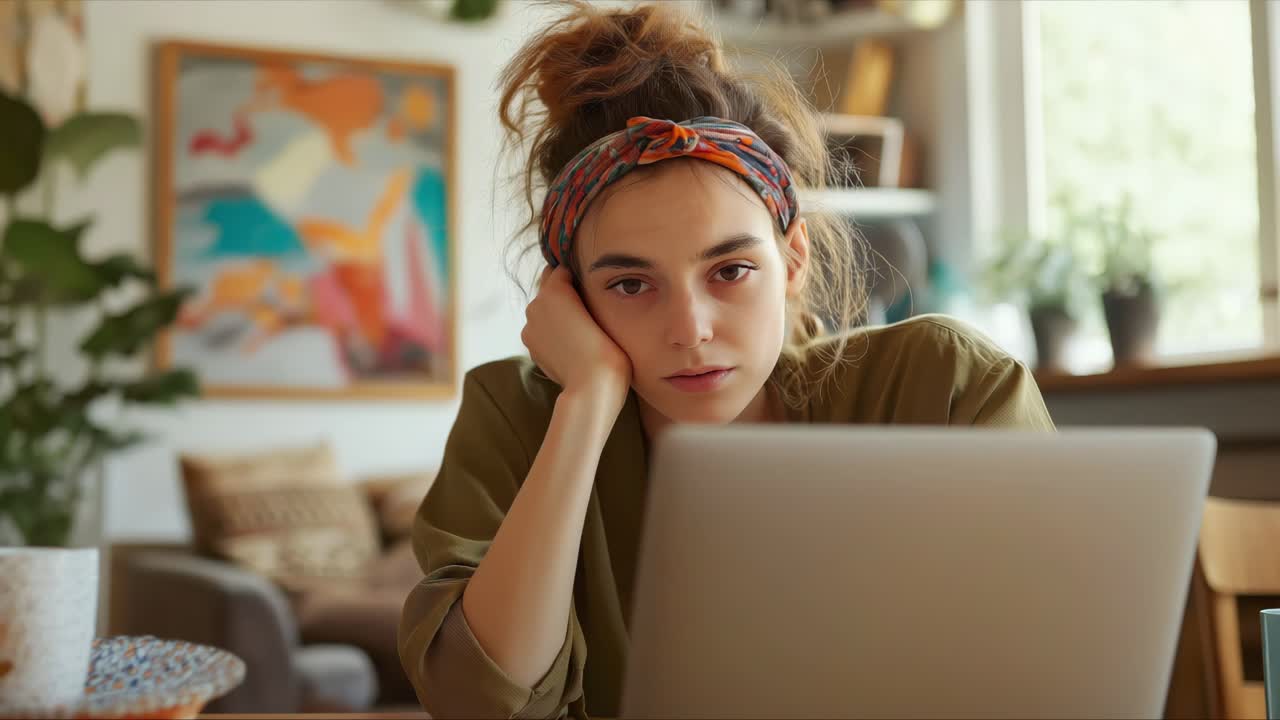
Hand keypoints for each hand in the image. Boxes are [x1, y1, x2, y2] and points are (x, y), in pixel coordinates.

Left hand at [522, 266, 632, 407]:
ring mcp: (530, 326)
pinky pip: (541, 329)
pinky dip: (552, 332)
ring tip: (580, 328)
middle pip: (548, 287)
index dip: (578, 276)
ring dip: (557, 314)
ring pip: (543, 309)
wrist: (591, 386)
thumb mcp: (604, 308)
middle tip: (587, 306)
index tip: (591, 285)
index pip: (562, 269)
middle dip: (563, 293)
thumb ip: (586, 291)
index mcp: (554, 289)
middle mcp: (536, 303)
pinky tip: (570, 343)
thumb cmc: (608, 347)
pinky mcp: (530, 345)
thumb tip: (578, 285)